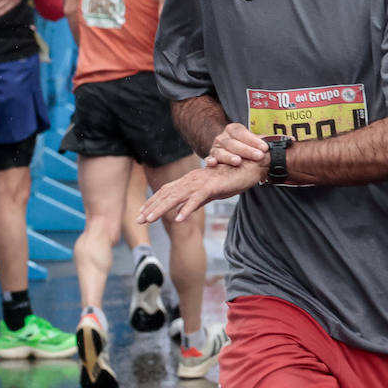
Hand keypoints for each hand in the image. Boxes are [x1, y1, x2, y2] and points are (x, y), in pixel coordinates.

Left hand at [138, 163, 261, 224]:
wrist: (249, 167)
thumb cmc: (231, 178)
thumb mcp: (210, 192)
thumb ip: (196, 201)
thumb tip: (183, 211)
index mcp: (190, 180)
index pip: (166, 191)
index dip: (153, 202)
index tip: (141, 213)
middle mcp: (192, 180)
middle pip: (167, 194)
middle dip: (151, 207)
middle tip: (138, 220)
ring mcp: (201, 182)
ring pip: (177, 197)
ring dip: (162, 208)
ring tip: (150, 220)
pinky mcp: (212, 186)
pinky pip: (197, 199)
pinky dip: (187, 208)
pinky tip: (178, 219)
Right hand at [205, 123, 268, 168]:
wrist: (226, 148)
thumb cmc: (242, 145)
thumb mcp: (251, 140)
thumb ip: (263, 140)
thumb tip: (283, 139)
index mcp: (233, 129)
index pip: (242, 133)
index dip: (254, 140)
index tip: (265, 148)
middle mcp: (223, 137)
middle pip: (233, 143)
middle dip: (247, 150)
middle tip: (258, 156)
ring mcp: (215, 148)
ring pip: (221, 152)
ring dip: (229, 157)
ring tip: (238, 161)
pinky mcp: (211, 158)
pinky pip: (209, 159)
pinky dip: (210, 161)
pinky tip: (214, 164)